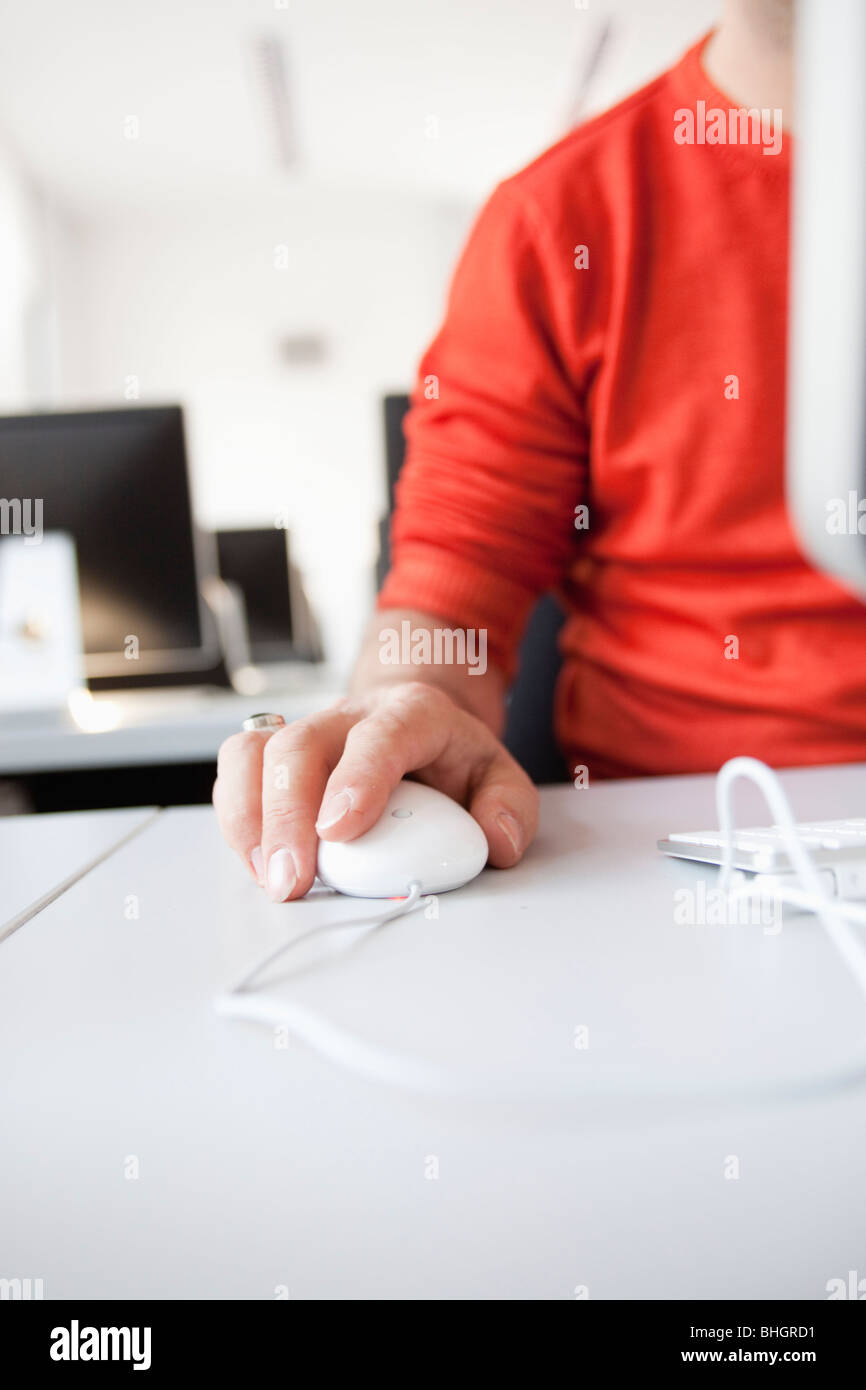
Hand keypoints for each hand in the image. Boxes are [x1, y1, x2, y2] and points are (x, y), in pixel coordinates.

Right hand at [213, 680, 538, 900]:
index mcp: (412, 714)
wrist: (413, 724)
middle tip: (292, 880)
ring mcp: (306, 730)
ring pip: (254, 752)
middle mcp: (349, 715)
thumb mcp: (499, 775)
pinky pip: (235, 769)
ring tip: (266, 876)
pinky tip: (256, 861)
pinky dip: (237, 817)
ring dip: (250, 817)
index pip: (381, 735)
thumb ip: (510, 806)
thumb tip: (496, 840)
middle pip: (300, 745)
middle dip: (286, 816)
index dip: (356, 778)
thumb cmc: (449, 759)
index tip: (338, 829)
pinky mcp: (273, 753)